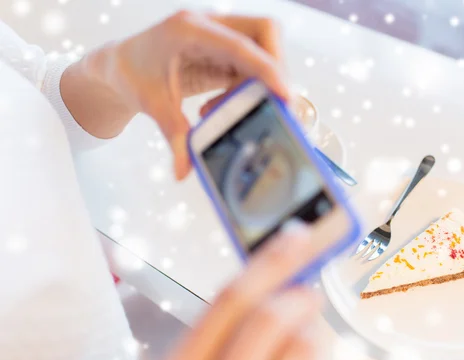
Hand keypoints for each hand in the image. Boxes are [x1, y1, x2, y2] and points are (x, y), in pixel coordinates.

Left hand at [86, 11, 289, 179]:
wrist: (119, 65)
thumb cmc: (130, 74)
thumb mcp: (152, 105)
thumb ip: (174, 135)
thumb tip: (184, 171)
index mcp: (188, 29)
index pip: (240, 45)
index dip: (268, 69)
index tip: (286, 95)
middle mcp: (208, 25)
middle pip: (264, 32)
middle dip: (276, 67)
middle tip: (276, 102)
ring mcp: (218, 34)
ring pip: (262, 48)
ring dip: (260, 81)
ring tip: (229, 109)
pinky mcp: (223, 49)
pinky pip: (250, 64)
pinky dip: (245, 87)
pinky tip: (219, 105)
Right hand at [151, 223, 330, 359]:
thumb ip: (220, 338)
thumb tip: (277, 286)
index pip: (230, 300)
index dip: (271, 260)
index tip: (298, 234)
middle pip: (272, 319)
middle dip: (299, 294)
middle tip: (308, 290)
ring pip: (303, 349)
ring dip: (310, 336)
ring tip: (301, 343)